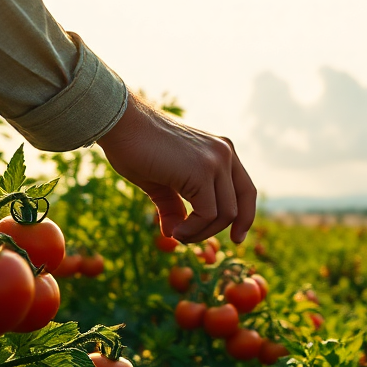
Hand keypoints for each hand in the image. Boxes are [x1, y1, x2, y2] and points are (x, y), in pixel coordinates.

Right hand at [97, 92, 255, 243]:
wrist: (121, 126)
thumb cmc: (136, 149)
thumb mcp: (161, 183)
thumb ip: (174, 206)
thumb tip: (175, 234)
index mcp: (221, 152)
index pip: (245, 190)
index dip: (246, 217)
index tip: (237, 238)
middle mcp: (225, 154)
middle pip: (240, 206)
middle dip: (216, 231)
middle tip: (189, 240)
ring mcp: (216, 161)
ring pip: (226, 214)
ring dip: (201, 233)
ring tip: (177, 235)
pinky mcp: (202, 171)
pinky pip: (208, 214)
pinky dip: (193, 230)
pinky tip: (175, 232)